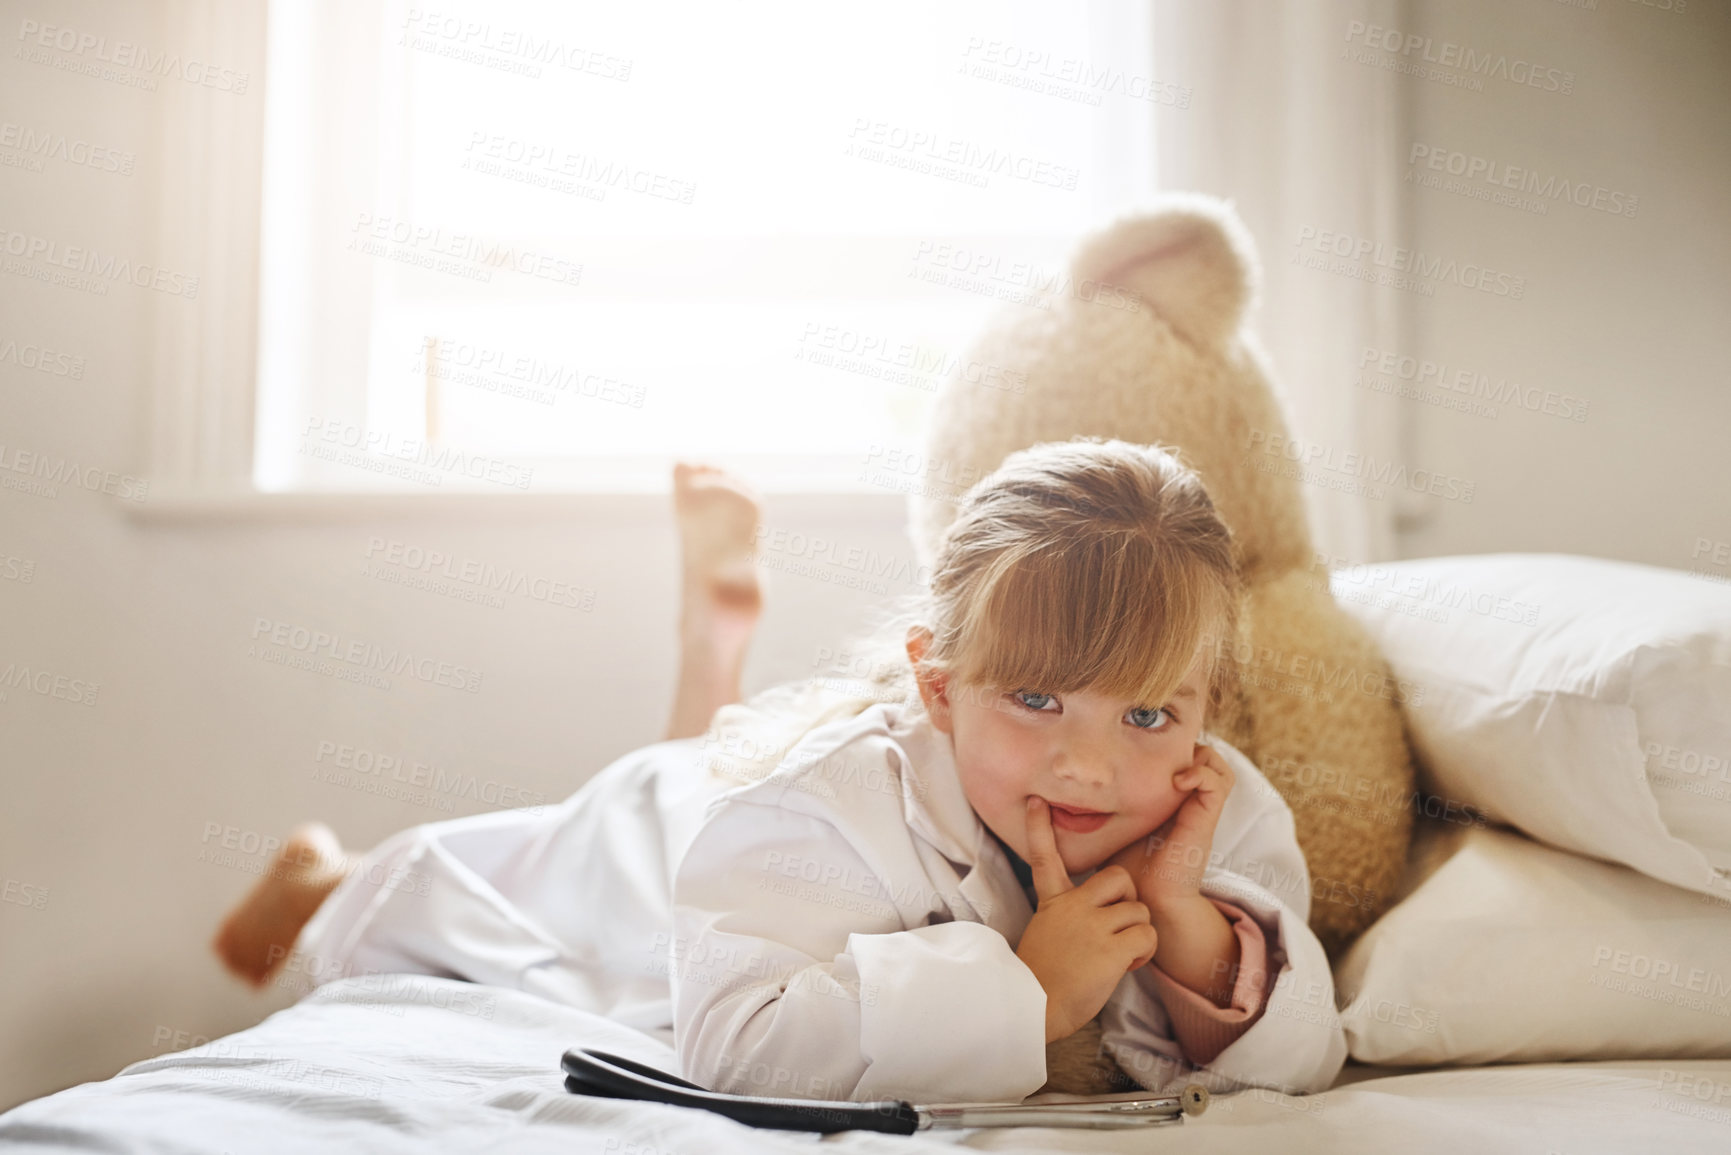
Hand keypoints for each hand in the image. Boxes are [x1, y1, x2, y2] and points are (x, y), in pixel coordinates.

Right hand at [1014, 797, 1159, 1044]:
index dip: (1040, 828)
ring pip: (1138, 911)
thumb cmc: (1041, 979)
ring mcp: (1091, 926)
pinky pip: (1146, 937)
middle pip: (1119, 879)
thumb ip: (1065, 918)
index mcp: (1053, 903)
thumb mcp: (1044, 935)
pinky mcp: (1109, 949)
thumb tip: (1086, 922)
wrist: (1033, 1007)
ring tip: (1120, 956)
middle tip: (1119, 925)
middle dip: (1128, 900)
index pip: (1044, 857)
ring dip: (1137, 935)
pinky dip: (1144, 953)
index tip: (1037, 803)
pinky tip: (1127, 965)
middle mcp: (1073, 908)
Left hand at [1107, 742, 1234, 911]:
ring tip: (1175, 768)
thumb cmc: (1126, 871)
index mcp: (1169, 803)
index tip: (1141, 748)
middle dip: (1185, 746)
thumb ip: (1101, 808)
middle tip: (1158, 751)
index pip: (1182, 761)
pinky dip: (1202, 773)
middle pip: (1205, 759)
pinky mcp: (1205, 820)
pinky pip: (1218, 784)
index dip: (1168, 749)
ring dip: (1201, 757)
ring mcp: (1199, 812)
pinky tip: (1178, 781)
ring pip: (1219, 768)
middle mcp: (1188, 805)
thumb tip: (1059, 793)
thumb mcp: (1111, 828)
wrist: (1147, 902)